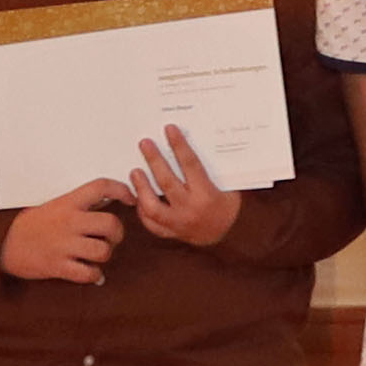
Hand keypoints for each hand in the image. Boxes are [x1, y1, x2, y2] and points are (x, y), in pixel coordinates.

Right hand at [4, 181, 127, 284]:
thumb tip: (110, 200)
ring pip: (103, 251)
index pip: (100, 187)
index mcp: (67, 203)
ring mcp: (63, 245)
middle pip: (111, 224)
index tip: (131, 199)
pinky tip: (91, 273)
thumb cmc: (33, 226)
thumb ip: (79, 204)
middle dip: (117, 233)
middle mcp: (68, 222)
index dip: (122, 190)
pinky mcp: (58, 266)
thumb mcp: (54, 206)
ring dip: (105, 255)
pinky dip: (94, 276)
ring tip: (96, 256)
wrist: (2, 246)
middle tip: (110, 238)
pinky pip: (88, 273)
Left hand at [123, 124, 242, 247]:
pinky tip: (139, 197)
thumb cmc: (229, 205)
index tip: (169, 130)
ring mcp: (179, 223)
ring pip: (152, 206)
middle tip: (145, 144)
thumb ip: (212, 170)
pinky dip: (142, 209)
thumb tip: (195, 143)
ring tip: (135, 171)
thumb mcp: (229, 187)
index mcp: (207, 195)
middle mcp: (191, 209)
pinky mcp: (171, 233)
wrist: (231, 236)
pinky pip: (151, 223)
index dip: (179, 145)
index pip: (190, 165)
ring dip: (141, 188)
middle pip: (167, 182)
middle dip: (154, 160)